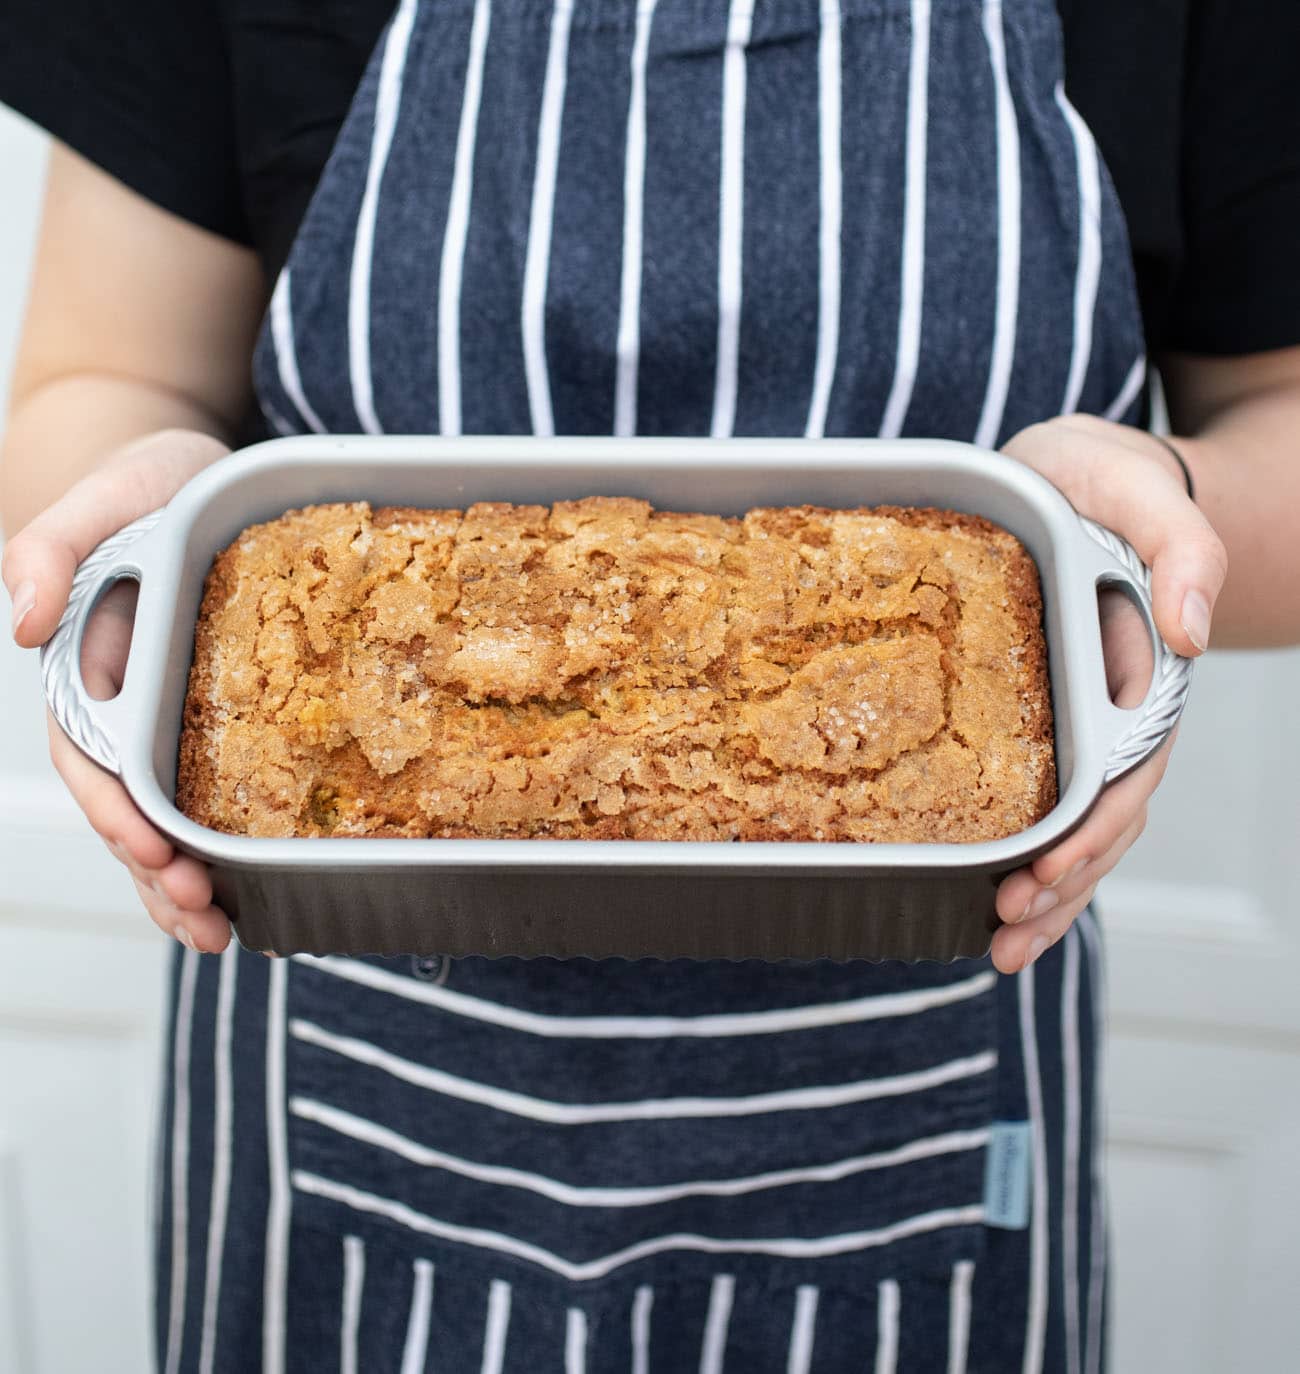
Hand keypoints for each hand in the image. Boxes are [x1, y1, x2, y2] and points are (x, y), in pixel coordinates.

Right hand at [4, 429, 234, 951]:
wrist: (191, 472)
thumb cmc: (143, 480)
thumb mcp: (104, 496)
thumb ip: (51, 546)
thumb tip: (20, 624)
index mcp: (88, 670)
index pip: (92, 759)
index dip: (117, 813)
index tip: (154, 853)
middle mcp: (120, 707)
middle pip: (127, 809)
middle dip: (157, 872)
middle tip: (206, 921)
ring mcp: (162, 718)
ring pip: (162, 817)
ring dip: (184, 881)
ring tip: (223, 934)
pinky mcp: (206, 717)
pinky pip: (206, 790)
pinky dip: (218, 844)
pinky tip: (245, 890)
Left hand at [989, 413, 1227, 973]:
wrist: (1075, 470)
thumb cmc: (1105, 479)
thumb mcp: (1142, 490)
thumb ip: (1182, 548)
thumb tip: (1192, 634)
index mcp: (1142, 671)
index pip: (1127, 773)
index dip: (1091, 833)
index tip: (1044, 875)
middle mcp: (1116, 709)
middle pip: (1100, 819)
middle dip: (1060, 885)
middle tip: (1004, 932)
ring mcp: (1081, 718)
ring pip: (1073, 822)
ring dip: (1044, 889)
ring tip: (999, 944)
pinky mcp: (1045, 715)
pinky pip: (1040, 792)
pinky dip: (1022, 846)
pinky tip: (986, 891)